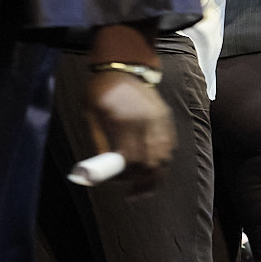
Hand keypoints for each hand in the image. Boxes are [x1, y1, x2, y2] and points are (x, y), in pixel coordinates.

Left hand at [84, 71, 174, 190]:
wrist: (123, 66)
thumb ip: (100, 142)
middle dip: (143, 182)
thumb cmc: (101, 91)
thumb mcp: (92, 115)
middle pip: (152, 161)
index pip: (131, 158)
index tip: (118, 183)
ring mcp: (160, 120)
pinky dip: (162, 161)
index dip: (126, 175)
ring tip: (146, 189)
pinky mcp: (166, 118)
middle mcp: (148, 122)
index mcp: (126, 121)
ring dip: (156, 176)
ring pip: (164, 156)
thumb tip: (103, 169)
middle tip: (134, 195)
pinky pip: (169, 146)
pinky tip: (154, 170)